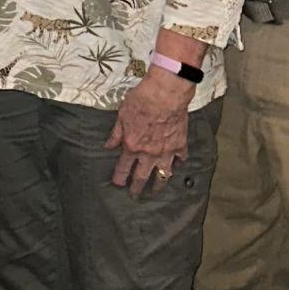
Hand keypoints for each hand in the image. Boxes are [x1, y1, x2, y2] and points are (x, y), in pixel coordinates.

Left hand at [106, 71, 192, 195]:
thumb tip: (108, 146)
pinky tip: (175, 167)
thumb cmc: (141, 101)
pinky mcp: (180, 145)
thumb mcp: (122, 116)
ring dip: (158, 184)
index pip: (123, 168)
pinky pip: (180, 160)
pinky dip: (177, 165)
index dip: (119, 178)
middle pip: (142, 176)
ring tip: (156, 190)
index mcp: (132, 146)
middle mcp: (149, 153)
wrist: (165, 94)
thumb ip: (116, 134)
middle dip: (137, 188)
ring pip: (162, 175)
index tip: (117, 185)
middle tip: (135, 195)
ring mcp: (166, 151)